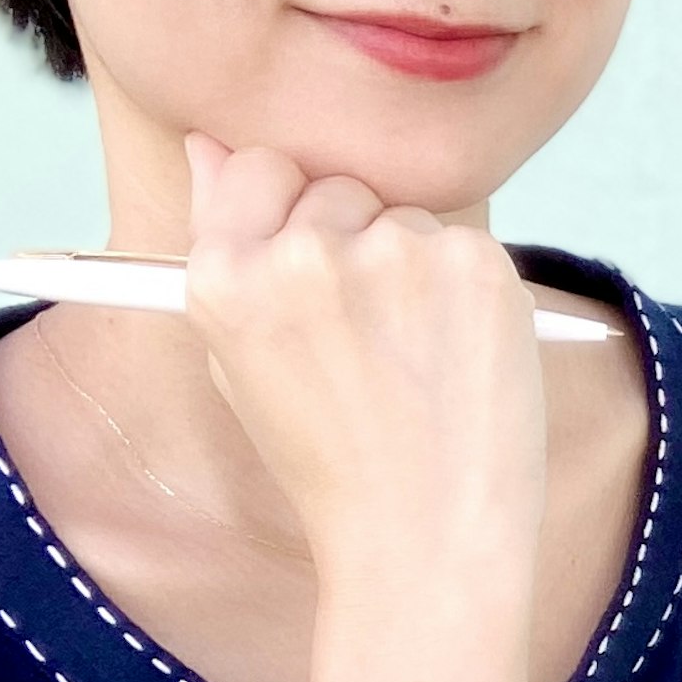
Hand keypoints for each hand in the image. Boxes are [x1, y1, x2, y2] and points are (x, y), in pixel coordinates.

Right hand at [179, 131, 547, 583]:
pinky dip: (465, 288)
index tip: (308, 257)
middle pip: (334, 188)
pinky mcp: (473, 263)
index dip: (285, 209)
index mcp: (224, 278)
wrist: (424, 536)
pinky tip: (456, 355)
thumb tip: (208, 145)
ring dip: (411, 267)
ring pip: (403, 217)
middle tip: (367, 337)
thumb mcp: (242, 362)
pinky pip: (463, 244)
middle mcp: (300, 255)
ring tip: (413, 359)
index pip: (255, 166)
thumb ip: (226, 247)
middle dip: (351, 239)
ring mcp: (392, 254)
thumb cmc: (332, 460)